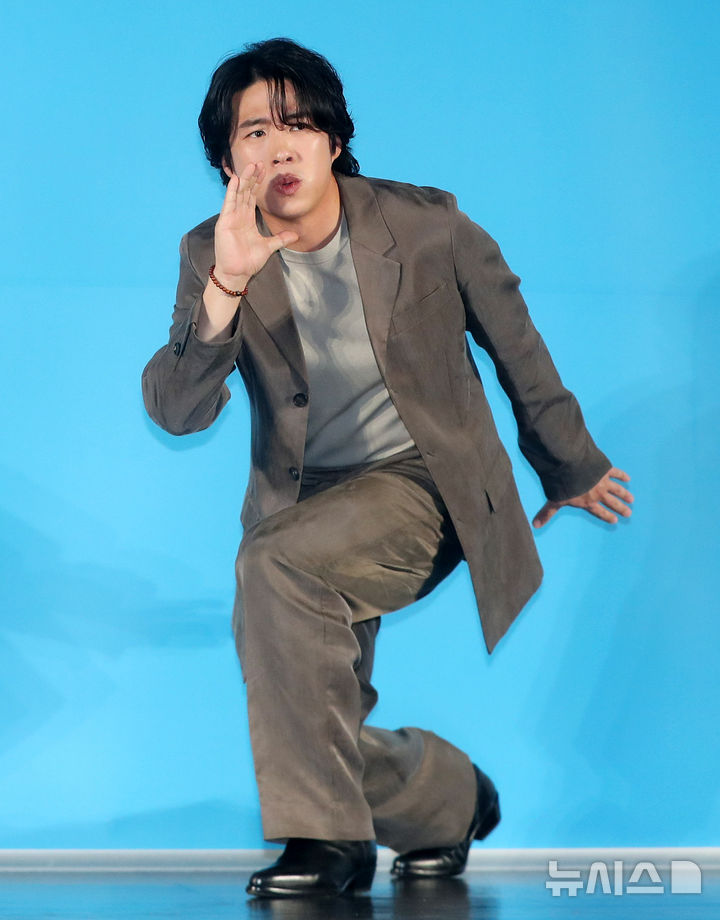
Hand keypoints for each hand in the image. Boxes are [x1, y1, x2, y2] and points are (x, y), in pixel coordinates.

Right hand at [213, 161, 298, 285]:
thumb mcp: (268, 247)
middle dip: (252, 177)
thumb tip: (295, 235)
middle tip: (259, 162)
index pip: (252, 196)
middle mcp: (238, 215)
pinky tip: (235, 179)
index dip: (257, 183)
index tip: (264, 170)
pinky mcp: (224, 222)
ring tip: (249, 165)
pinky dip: (232, 191)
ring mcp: (231, 218)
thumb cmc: (249, 261)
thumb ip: (280, 239)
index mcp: (247, 219)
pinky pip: (228, 203)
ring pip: (238, 194)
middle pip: (245, 191)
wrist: (238, 273)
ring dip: (243, 179)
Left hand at [532, 467, 632, 527]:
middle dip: (621, 508)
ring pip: (617, 490)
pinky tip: (628, 478)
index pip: (599, 512)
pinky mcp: (605, 470)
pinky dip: (622, 476)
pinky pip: (616, 473)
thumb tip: (535, 526)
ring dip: (624, 494)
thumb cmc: (562, 485)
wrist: (571, 467)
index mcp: (587, 502)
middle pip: (612, 503)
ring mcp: (603, 482)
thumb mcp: (554, 500)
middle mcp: (598, 494)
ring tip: (631, 499)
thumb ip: (547, 513)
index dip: (607, 516)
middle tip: (628, 513)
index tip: (614, 520)